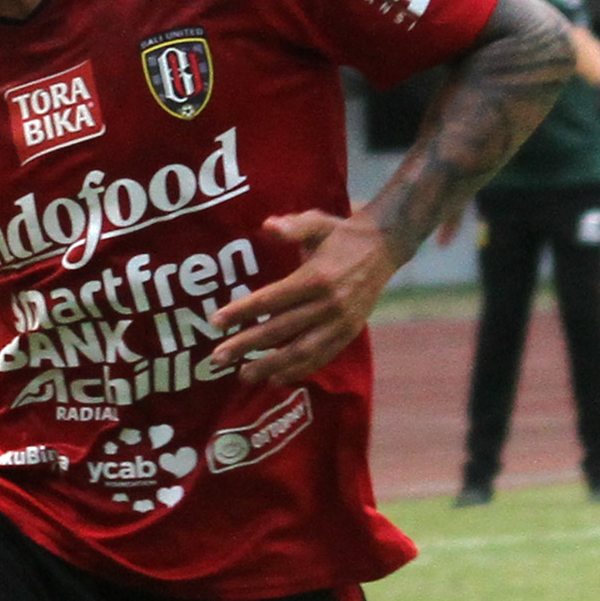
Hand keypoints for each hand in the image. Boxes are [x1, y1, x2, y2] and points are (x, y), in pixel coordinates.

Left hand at [201, 210, 392, 388]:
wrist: (384, 246)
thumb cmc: (340, 234)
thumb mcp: (317, 222)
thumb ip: (293, 226)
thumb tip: (268, 226)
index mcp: (316, 278)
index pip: (272, 299)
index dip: (242, 311)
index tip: (215, 322)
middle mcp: (329, 303)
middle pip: (281, 329)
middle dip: (247, 345)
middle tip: (217, 358)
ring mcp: (342, 322)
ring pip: (302, 350)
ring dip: (271, 365)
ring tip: (244, 375)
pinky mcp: (350, 332)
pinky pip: (323, 356)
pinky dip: (300, 370)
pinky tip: (276, 378)